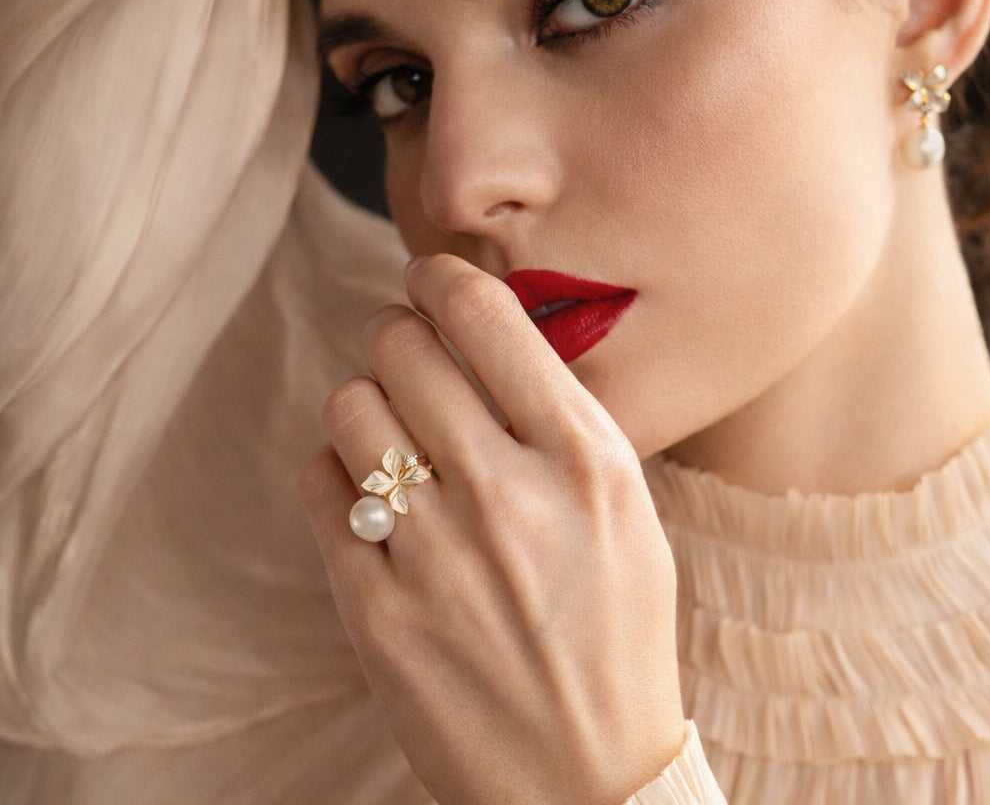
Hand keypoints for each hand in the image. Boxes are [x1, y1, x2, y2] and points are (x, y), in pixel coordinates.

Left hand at [299, 254, 685, 804]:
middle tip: (405, 356)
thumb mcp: (627, 506)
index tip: (427, 279)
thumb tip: (476, 331)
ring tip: (393, 436)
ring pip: (349, 406)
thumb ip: (558, 415)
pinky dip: (337, 476)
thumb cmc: (614, 626)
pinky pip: (319, 486)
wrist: (587, 778)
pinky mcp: (377, 614)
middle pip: (399, 345)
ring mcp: (438, 558)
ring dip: (365, 405)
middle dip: (394, 334)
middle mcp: (510, 497)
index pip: (484, 316)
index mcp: (586, 461)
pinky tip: (373, 501)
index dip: (439, 277)